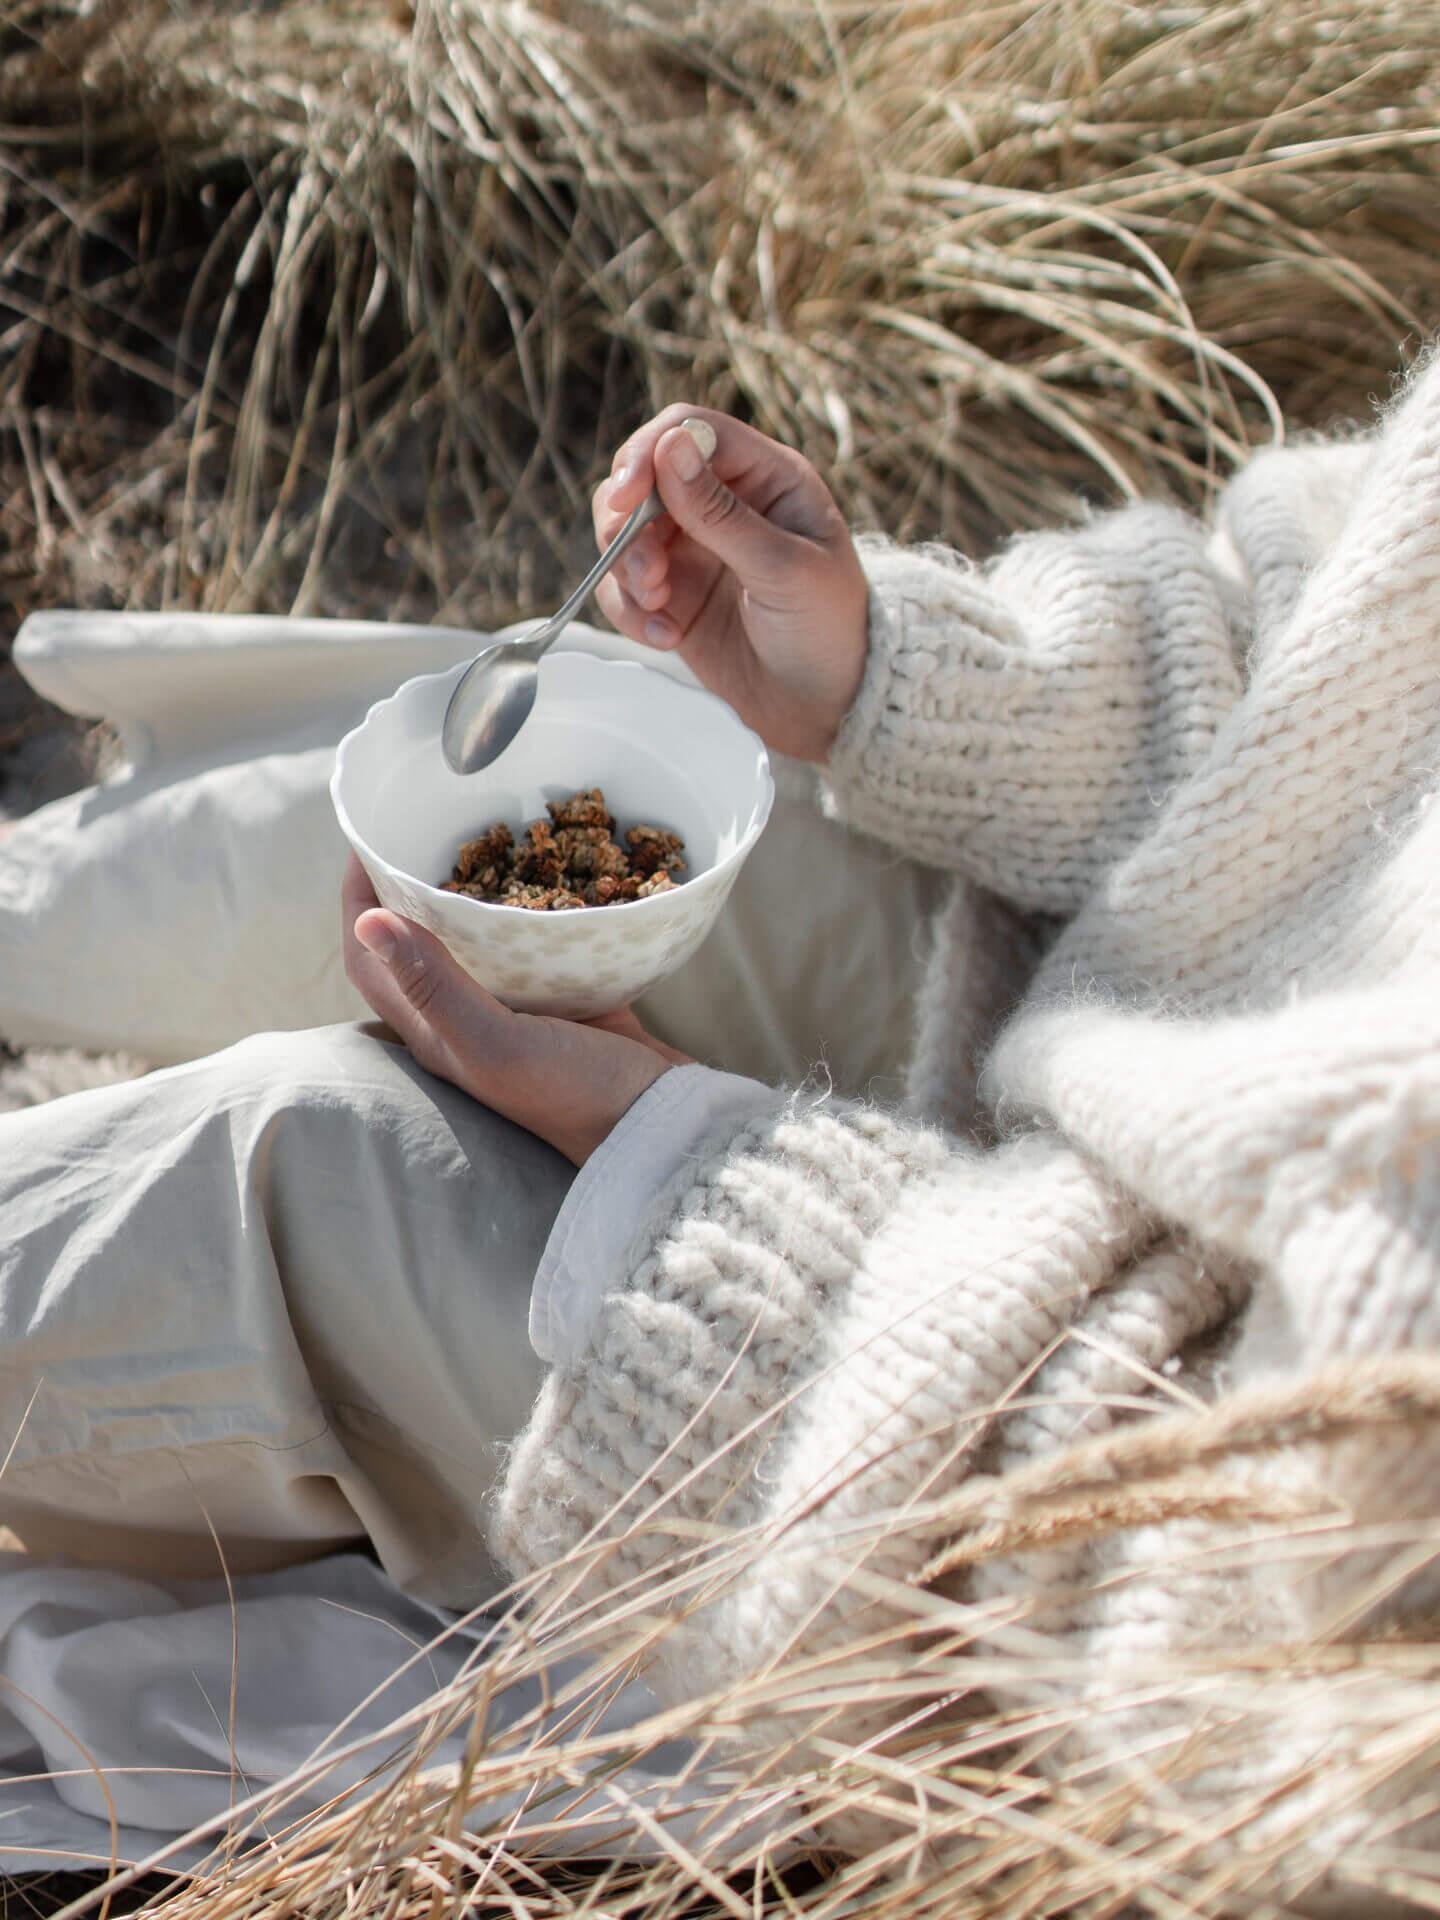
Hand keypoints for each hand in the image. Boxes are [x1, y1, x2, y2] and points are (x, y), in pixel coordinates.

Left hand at [342, 855, 689, 1165]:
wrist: (660, 1126)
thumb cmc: (574, 1094)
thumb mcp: (497, 1043)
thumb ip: (435, 984)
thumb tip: (367, 920)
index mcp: (436, 1031)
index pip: (369, 956)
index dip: (357, 897)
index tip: (367, 836)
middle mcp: (466, 1018)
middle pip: (416, 940)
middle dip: (408, 883)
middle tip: (423, 825)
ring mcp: (518, 1008)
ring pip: (476, 938)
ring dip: (470, 888)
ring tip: (480, 833)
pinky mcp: (568, 997)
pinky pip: (537, 942)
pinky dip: (533, 904)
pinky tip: (549, 871)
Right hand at [593, 406, 868, 763]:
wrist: (826, 709)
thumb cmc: (827, 631)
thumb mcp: (784, 569)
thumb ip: (721, 512)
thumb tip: (669, 446)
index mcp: (767, 477)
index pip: (692, 430)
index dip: (651, 452)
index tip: (627, 499)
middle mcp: (724, 502)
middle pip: (644, 475)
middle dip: (630, 521)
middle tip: (647, 573)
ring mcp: (693, 549)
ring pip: (623, 529)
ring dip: (627, 567)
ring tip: (659, 608)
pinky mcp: (672, 595)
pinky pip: (623, 585)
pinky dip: (630, 610)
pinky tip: (666, 637)